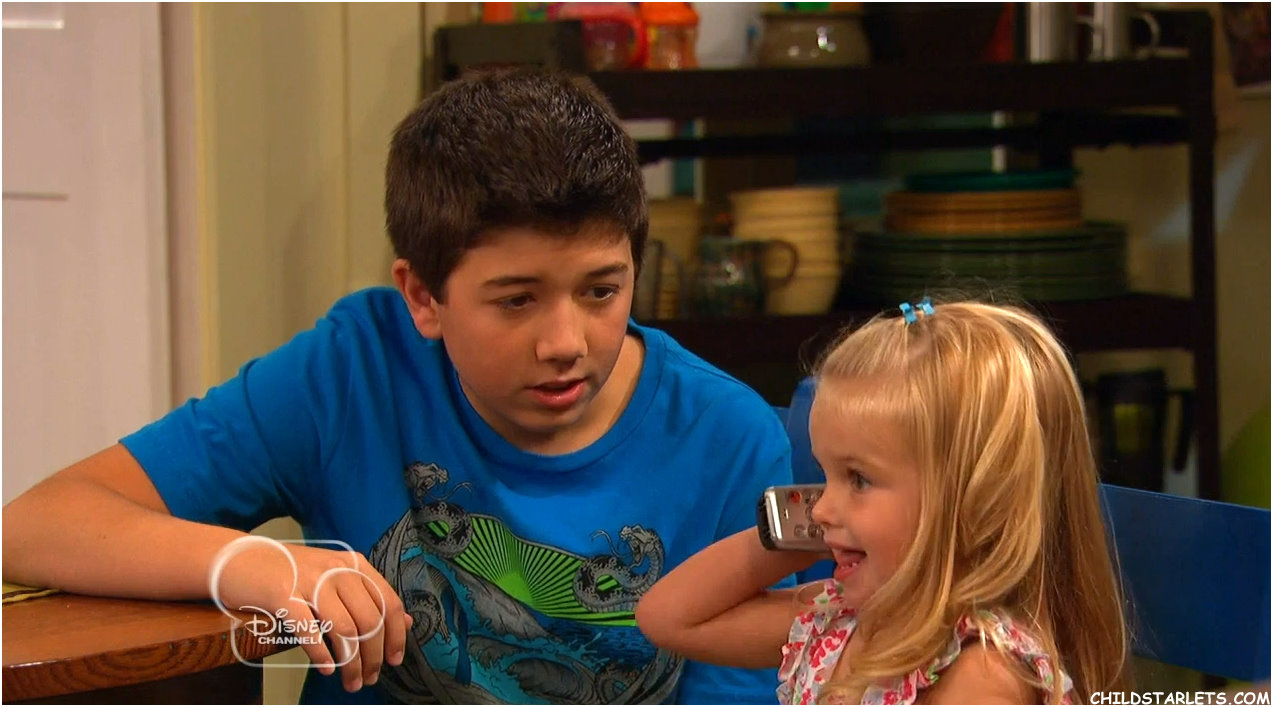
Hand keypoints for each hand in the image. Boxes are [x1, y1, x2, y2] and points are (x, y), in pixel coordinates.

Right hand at [209, 536, 411, 691]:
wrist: (239, 559)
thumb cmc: (289, 574)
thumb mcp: (333, 577)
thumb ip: (368, 597)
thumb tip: (406, 621)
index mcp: (354, 565)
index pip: (388, 602)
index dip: (396, 635)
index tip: (394, 660)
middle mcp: (336, 570)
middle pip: (369, 620)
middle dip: (373, 657)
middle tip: (368, 679)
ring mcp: (310, 580)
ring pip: (344, 629)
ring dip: (351, 662)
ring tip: (350, 682)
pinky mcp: (283, 594)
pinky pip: (310, 630)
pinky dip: (321, 654)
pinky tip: (327, 668)